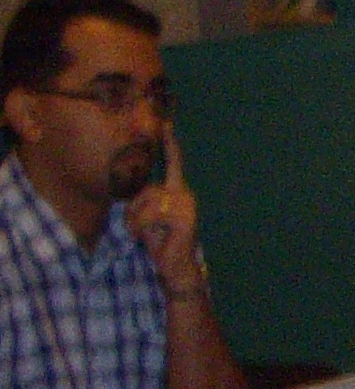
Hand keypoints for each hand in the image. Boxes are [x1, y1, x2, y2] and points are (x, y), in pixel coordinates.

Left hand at [125, 127, 201, 295]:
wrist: (175, 266)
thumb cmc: (159, 240)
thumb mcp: (146, 215)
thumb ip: (143, 198)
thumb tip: (131, 189)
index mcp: (178, 191)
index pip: (173, 163)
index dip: (169, 143)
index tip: (165, 122)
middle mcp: (185, 194)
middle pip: (147, 188)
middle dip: (135, 209)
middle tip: (136, 228)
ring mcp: (187, 205)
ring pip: (149, 201)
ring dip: (137, 219)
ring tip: (142, 233)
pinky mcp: (184, 217)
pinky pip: (154, 213)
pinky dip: (143, 226)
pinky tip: (149, 236)